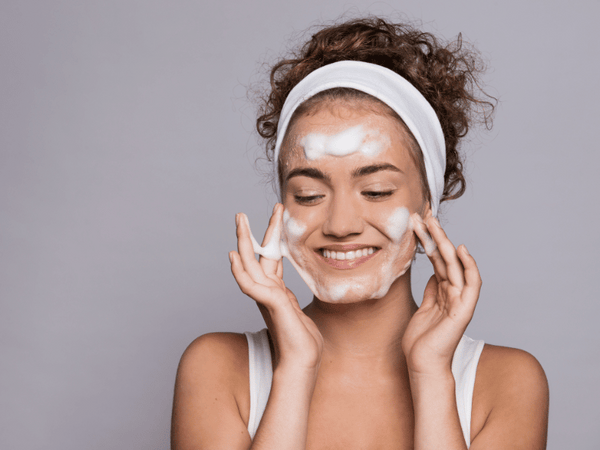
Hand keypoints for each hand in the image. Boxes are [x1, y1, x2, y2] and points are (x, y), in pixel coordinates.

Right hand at [229, 204, 323, 371]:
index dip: (271, 237)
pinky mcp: (269, 304)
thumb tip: (284, 293)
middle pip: (256, 256)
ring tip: (239, 221)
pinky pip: (249, 284)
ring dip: (243, 241)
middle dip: (250, 233)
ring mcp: (266, 298)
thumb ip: (287, 299)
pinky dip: (240, 270)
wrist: (303, 362)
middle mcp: (267, 291)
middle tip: (241, 213)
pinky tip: (234, 255)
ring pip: (250, 264)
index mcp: (275, 291)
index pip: (271, 258)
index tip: (277, 215)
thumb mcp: (297, 311)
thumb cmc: (302, 341)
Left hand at [401, 215, 481, 376]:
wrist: (422, 364)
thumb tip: (433, 275)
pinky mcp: (464, 310)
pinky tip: (461, 250)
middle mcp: (453, 292)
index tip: (417, 222)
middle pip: (445, 257)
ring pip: (454, 265)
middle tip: (422, 214)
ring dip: (443, 242)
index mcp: (443, 291)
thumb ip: (431, 292)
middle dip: (434, 235)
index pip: (437, 259)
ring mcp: (460, 300)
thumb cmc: (420, 341)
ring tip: (431, 223)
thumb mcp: (422, 309)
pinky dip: (468, 267)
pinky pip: (471, 285)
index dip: (429, 240)